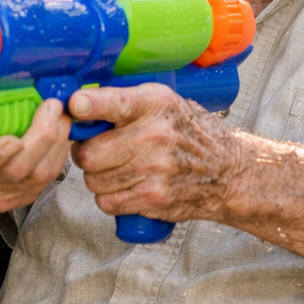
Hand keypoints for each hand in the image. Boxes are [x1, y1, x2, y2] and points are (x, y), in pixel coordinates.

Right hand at [0, 97, 72, 212]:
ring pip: (38, 176)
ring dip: (57, 144)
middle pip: (17, 170)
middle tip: (53, 108)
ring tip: (62, 117)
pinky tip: (62, 135)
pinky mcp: (20, 197)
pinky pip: (48, 179)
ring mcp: (1, 194)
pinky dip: (59, 155)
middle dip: (42, 138)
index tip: (15, 136)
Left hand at [69, 83, 241, 223]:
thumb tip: (77, 105)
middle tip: (98, 149)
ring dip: (98, 177)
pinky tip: (126, 186)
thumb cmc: (191, 134)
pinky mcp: (153, 198)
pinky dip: (109, 197)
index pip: (116, 102)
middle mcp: (155, 136)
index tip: (75, 105)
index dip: (90, 105)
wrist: (228, 171)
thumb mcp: (166, 103)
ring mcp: (154, 170)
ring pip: (94, 180)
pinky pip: (106, 202)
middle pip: (89, 152)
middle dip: (86, 153)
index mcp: (156, 104)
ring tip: (119, 168)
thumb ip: (126, 101)